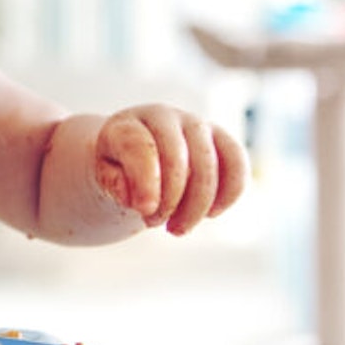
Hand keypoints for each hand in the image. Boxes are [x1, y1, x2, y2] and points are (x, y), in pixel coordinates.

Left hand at [93, 104, 246, 235]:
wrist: (140, 155)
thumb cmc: (120, 168)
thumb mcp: (106, 176)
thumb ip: (116, 184)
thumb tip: (143, 201)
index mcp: (128, 124)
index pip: (138, 146)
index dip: (145, 182)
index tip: (144, 211)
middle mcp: (164, 117)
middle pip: (177, 158)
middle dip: (170, 200)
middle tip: (154, 223)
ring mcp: (196, 125)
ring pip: (209, 164)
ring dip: (197, 206)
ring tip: (177, 228)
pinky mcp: (221, 138)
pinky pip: (237, 164)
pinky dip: (230, 194)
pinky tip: (210, 214)